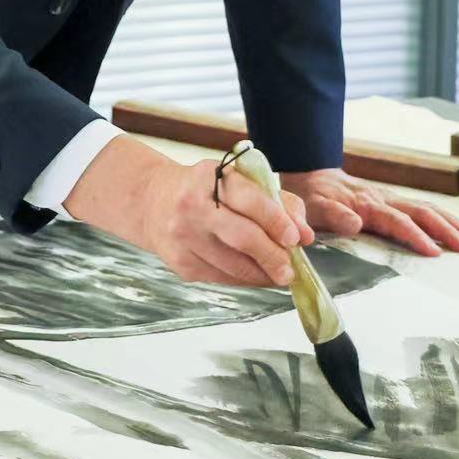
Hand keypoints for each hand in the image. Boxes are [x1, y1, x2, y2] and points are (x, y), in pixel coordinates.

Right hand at [64, 137, 313, 287]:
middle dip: (273, 257)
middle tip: (290, 270)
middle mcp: (192, 206)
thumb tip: (305, 235)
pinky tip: (255, 274)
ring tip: (278, 274)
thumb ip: (278, 202)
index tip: (295, 238)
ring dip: (262, 274)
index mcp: (209, 178)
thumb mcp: (238, 181)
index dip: (276, 221)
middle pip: (242, 238)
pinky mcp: (180, 264)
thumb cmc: (206, 190)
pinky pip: (222, 278)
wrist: (153, 202)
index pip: (249, 199)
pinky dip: (245, 279)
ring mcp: (183, 237)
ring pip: (234, 265)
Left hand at [278, 166, 458, 256]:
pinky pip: (423, 209)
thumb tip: (355, 224)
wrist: (311, 176)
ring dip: (452, 223)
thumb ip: (332, 215)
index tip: (434, 252)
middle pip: (421, 213)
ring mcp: (391, 199)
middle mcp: (384, 199)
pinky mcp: (394, 202)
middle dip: (447, 230)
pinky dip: (444, 218)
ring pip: (427, 209)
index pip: (397, 222)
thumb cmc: (311, 197)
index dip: (416, 236)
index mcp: (367, 205)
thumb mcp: (313, 206)